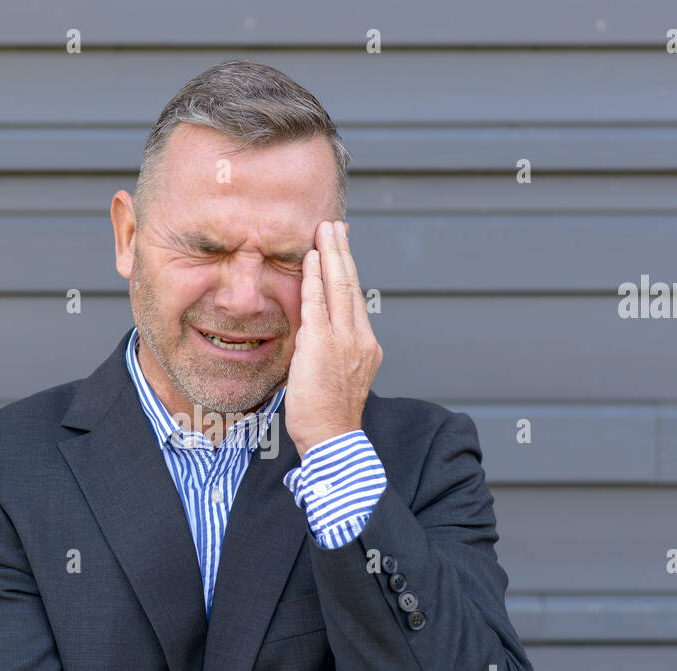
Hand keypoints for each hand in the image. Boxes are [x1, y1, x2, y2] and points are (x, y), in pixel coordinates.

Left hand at [285, 220, 382, 458]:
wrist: (333, 439)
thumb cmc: (328, 417)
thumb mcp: (337, 378)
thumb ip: (329, 352)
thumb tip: (313, 335)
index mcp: (366, 346)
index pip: (356, 300)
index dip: (348, 271)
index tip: (342, 249)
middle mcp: (360, 338)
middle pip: (352, 285)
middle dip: (343, 252)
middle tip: (335, 226)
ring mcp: (343, 341)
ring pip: (339, 287)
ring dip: (330, 254)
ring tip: (325, 230)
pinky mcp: (322, 345)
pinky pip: (317, 304)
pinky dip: (314, 279)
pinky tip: (310, 258)